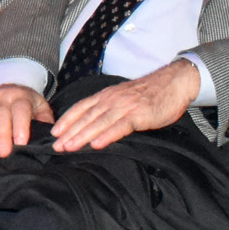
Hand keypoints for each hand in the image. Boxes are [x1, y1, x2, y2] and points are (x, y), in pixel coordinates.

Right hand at [0, 84, 54, 157]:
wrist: (9, 87)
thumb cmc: (27, 104)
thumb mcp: (41, 107)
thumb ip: (45, 120)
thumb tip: (51, 136)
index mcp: (22, 98)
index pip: (20, 111)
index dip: (20, 127)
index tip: (20, 143)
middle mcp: (4, 96)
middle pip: (1, 115)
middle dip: (2, 135)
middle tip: (4, 153)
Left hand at [49, 59, 199, 151]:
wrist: (174, 82)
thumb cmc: (150, 93)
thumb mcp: (124, 98)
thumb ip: (111, 109)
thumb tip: (96, 124)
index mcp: (106, 95)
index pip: (81, 108)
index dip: (67, 120)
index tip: (54, 132)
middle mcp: (111, 100)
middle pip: (86, 117)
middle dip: (69, 132)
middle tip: (56, 146)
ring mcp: (124, 106)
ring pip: (98, 122)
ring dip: (82, 136)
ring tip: (69, 147)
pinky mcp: (138, 114)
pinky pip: (119, 126)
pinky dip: (106, 136)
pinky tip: (96, 144)